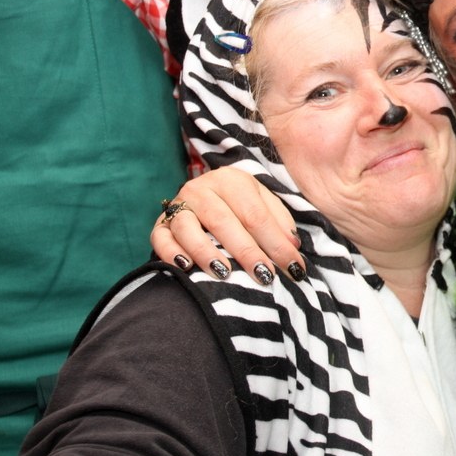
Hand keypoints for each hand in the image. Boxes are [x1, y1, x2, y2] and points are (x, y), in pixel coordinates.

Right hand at [150, 167, 304, 283]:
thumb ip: (280, 222)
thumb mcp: (264, 205)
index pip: (256, 215)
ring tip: (224, 272)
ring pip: (188, 227)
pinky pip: (161, 237)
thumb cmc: (242, 207)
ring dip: (205, 251)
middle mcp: (202, 188)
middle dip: (246, 251)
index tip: (294, 268)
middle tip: (264, 276)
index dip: (277, 243)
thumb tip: (292, 246)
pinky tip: (186, 267)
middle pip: (224, 221)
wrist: (207, 199)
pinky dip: (171, 252)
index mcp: (232, 180)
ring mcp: (179, 204)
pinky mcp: (160, 222)